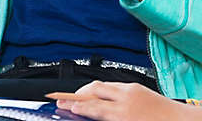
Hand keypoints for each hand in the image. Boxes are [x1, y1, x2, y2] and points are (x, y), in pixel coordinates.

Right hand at [54, 81, 184, 120]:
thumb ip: (109, 120)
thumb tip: (93, 115)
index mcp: (123, 113)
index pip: (92, 107)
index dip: (75, 105)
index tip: (63, 105)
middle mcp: (126, 98)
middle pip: (93, 89)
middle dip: (77, 93)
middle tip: (65, 97)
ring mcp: (132, 89)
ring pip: (103, 84)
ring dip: (89, 90)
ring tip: (80, 96)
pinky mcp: (137, 86)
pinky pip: (115, 85)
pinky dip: (105, 90)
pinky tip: (102, 95)